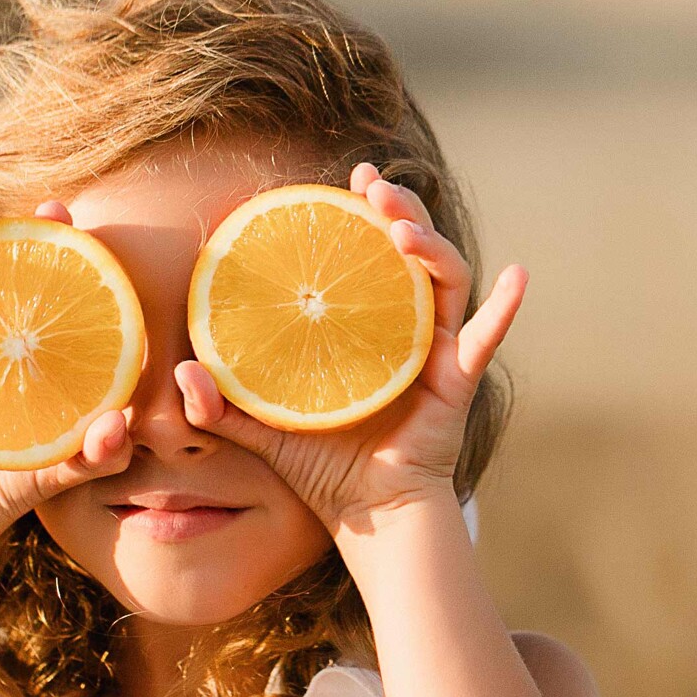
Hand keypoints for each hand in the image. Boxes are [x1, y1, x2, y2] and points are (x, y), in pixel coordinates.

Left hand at [175, 163, 527, 533]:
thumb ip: (221, 405)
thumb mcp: (263, 430)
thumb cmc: (324, 467)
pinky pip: (487, 337)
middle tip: (371, 187)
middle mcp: (407, 327)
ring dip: (430, 244)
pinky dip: (506, 307)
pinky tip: (518, 274)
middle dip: (397, 210)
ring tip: (400, 227)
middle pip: (411, 251)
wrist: (369, 517)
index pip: (369, 255)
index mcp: (367, 325)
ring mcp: (437, 350)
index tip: (346, 179)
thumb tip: (178, 373)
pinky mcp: (457, 381)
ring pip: (445, 279)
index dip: (362, 212)